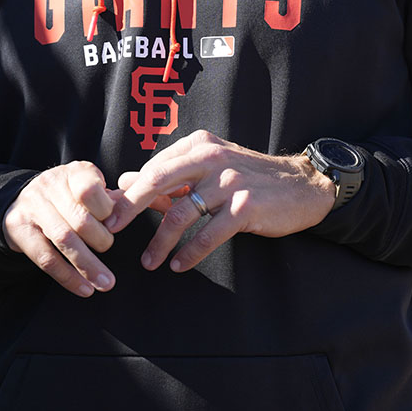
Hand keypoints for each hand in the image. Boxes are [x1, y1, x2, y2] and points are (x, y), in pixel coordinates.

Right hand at [3, 160, 116, 296]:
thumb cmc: (69, 195)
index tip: (116, 224)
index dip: (106, 211)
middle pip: (79, 219)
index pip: (90, 190)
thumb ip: (112, 198)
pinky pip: (46, 258)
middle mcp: (51, 186)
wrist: (22, 198)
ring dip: (88, 265)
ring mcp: (33, 207)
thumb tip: (138, 206)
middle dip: (101, 240)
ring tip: (106, 283)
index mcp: (75, 172)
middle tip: (109, 248)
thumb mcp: (90, 186)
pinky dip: (68, 277)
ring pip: (64, 239)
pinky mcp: (19, 229)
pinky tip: (84, 289)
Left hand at [106, 130, 334, 272]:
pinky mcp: (246, 206)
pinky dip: (190, 253)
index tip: (109, 213)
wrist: (302, 185)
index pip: (154, 167)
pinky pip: (208, 234)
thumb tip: (126, 181)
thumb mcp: (211, 170)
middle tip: (110, 231)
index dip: (129, 191)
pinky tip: (179, 265)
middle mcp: (212, 158)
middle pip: (158, 180)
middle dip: (130, 207)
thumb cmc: (251, 178)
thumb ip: (171, 177)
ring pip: (181, 213)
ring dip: (160, 241)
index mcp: (200, 145)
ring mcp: (230, 181)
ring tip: (149, 262)